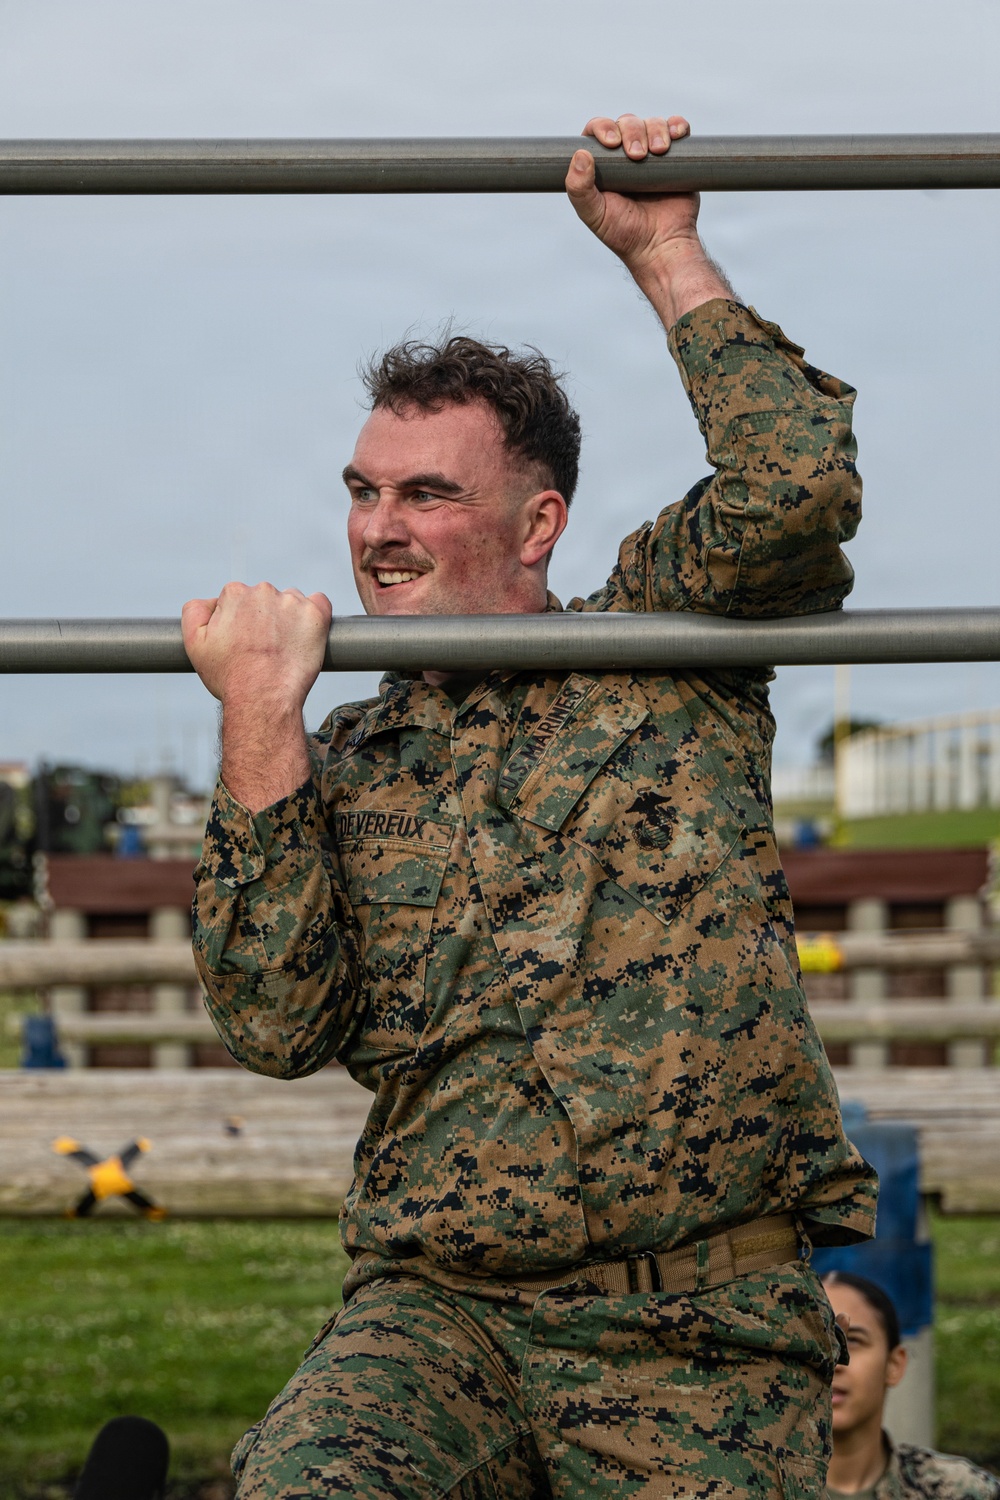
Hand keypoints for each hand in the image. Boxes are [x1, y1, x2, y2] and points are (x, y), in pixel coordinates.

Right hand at [182, 582, 331, 712]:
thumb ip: (194, 612)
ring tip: (285, 649)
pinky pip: (319, 603)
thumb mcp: (194, 644)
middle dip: (266, 619)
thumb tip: (210, 600)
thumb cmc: (229, 677)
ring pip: (292, 603)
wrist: (263, 698)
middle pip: (266, 599)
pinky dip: (315, 616)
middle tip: (265, 649)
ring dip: (290, 618)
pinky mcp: (316, 614)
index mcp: (234, 593)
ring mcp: (292, 601)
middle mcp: (263, 590)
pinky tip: (306, 637)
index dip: (241, 622)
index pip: (239, 599)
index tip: (244, 642)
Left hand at [566, 114, 696, 274]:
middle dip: (632, 131)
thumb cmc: (624, 234)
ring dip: (656, 129)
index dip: (603, 128)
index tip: (612, 143)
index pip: (598, 132)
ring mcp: (653, 155)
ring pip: (653, 123)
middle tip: (638, 156)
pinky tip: (677, 134)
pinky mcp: (677, 158)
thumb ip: (579, 189)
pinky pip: (678, 130)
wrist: (661, 246)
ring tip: (659, 151)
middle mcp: (627, 155)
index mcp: (604, 164)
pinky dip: (678, 126)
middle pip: (627, 123)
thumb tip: (580, 154)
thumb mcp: (594, 214)